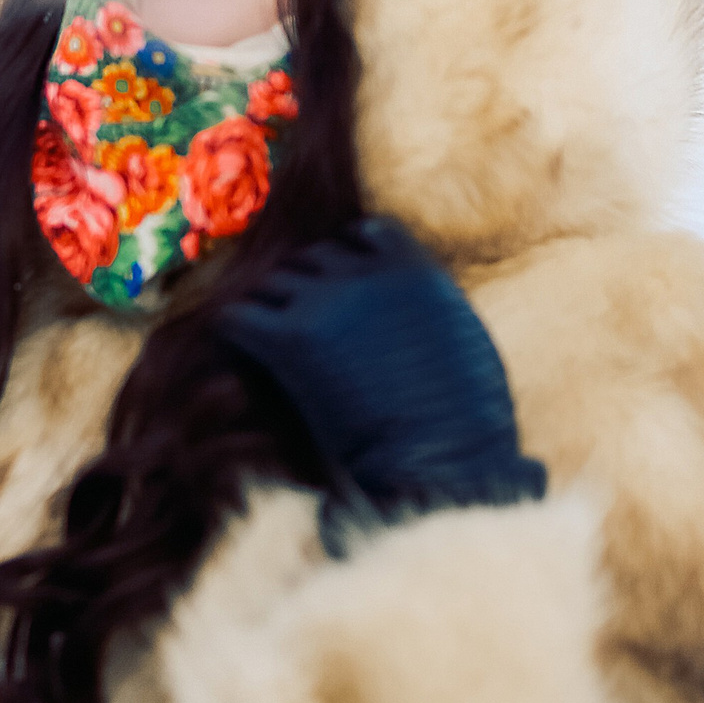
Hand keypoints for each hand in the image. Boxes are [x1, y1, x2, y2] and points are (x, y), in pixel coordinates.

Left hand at [218, 216, 545, 521]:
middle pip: (312, 257)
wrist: (444, 469)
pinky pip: (237, 316)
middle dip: (305, 285)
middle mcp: (367, 274)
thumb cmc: (469, 431)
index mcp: (417, 272)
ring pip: (270, 281)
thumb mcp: (467, 348)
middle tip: (299, 326)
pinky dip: (233, 332)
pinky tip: (240, 356)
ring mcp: (325, 302)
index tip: (341, 289)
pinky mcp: (289, 340)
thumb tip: (412, 322)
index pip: (367, 233)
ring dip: (267, 307)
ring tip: (266, 343)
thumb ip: (433, 315)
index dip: (348, 259)